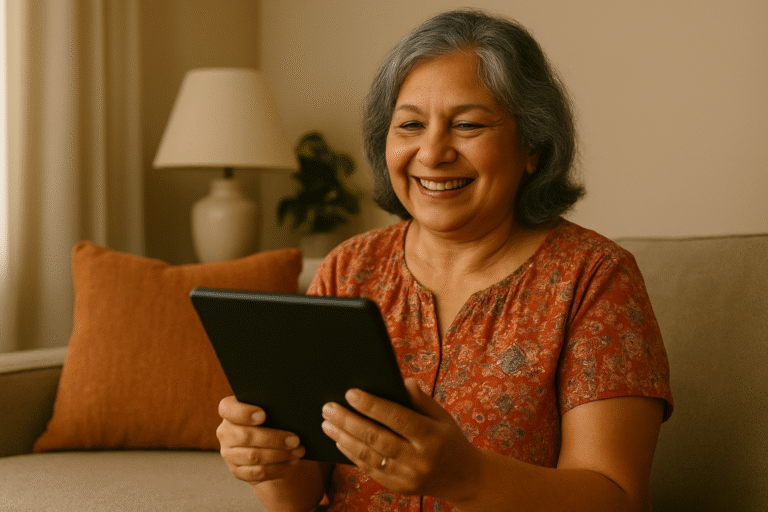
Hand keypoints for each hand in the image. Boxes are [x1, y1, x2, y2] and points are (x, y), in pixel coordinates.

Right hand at [217, 396, 306, 485]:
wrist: (270, 444)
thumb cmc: (272, 420)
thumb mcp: (270, 410)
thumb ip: (273, 408)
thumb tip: (288, 412)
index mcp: (229, 411)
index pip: (228, 408)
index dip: (244, 412)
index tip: (263, 415)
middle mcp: (225, 432)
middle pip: (245, 436)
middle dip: (273, 438)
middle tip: (295, 440)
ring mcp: (229, 453)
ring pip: (253, 456)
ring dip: (279, 455)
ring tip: (298, 451)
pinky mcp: (237, 470)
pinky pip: (257, 472)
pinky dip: (277, 467)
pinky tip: (291, 461)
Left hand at [320, 378, 482, 502]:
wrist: (464, 478)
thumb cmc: (450, 440)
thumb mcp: (443, 416)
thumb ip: (422, 400)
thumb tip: (404, 382)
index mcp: (431, 436)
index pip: (398, 418)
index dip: (372, 406)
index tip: (350, 393)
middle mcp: (419, 459)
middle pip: (377, 438)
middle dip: (349, 421)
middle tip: (328, 408)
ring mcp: (408, 476)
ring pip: (369, 456)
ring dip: (344, 438)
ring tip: (327, 424)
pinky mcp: (399, 488)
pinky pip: (371, 470)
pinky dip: (352, 456)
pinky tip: (340, 442)